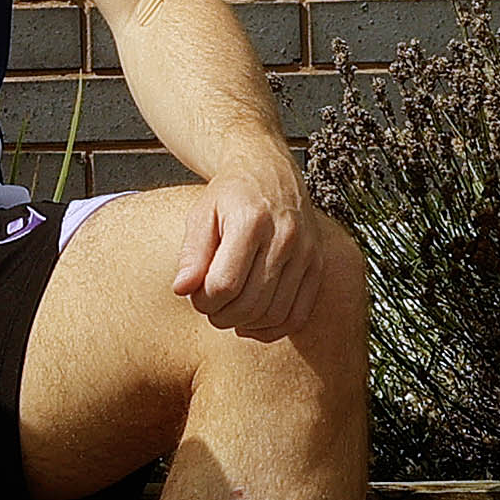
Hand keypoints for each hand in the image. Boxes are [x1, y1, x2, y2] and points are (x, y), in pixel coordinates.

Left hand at [171, 157, 333, 343]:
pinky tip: (251, 322)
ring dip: (245, 323)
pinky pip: (298, 315)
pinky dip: (272, 328)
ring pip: (274, 312)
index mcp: (251, 220)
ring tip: (227, 311)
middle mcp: (285, 236)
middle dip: (221, 315)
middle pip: (250, 303)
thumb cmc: (230, 195)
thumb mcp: (201, 214)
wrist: (269, 171)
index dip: (203, 300)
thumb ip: (191, 253)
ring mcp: (306, 252)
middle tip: (208, 307)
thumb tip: (181, 289)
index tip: (194, 294)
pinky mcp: (318, 265)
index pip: (224, 284)